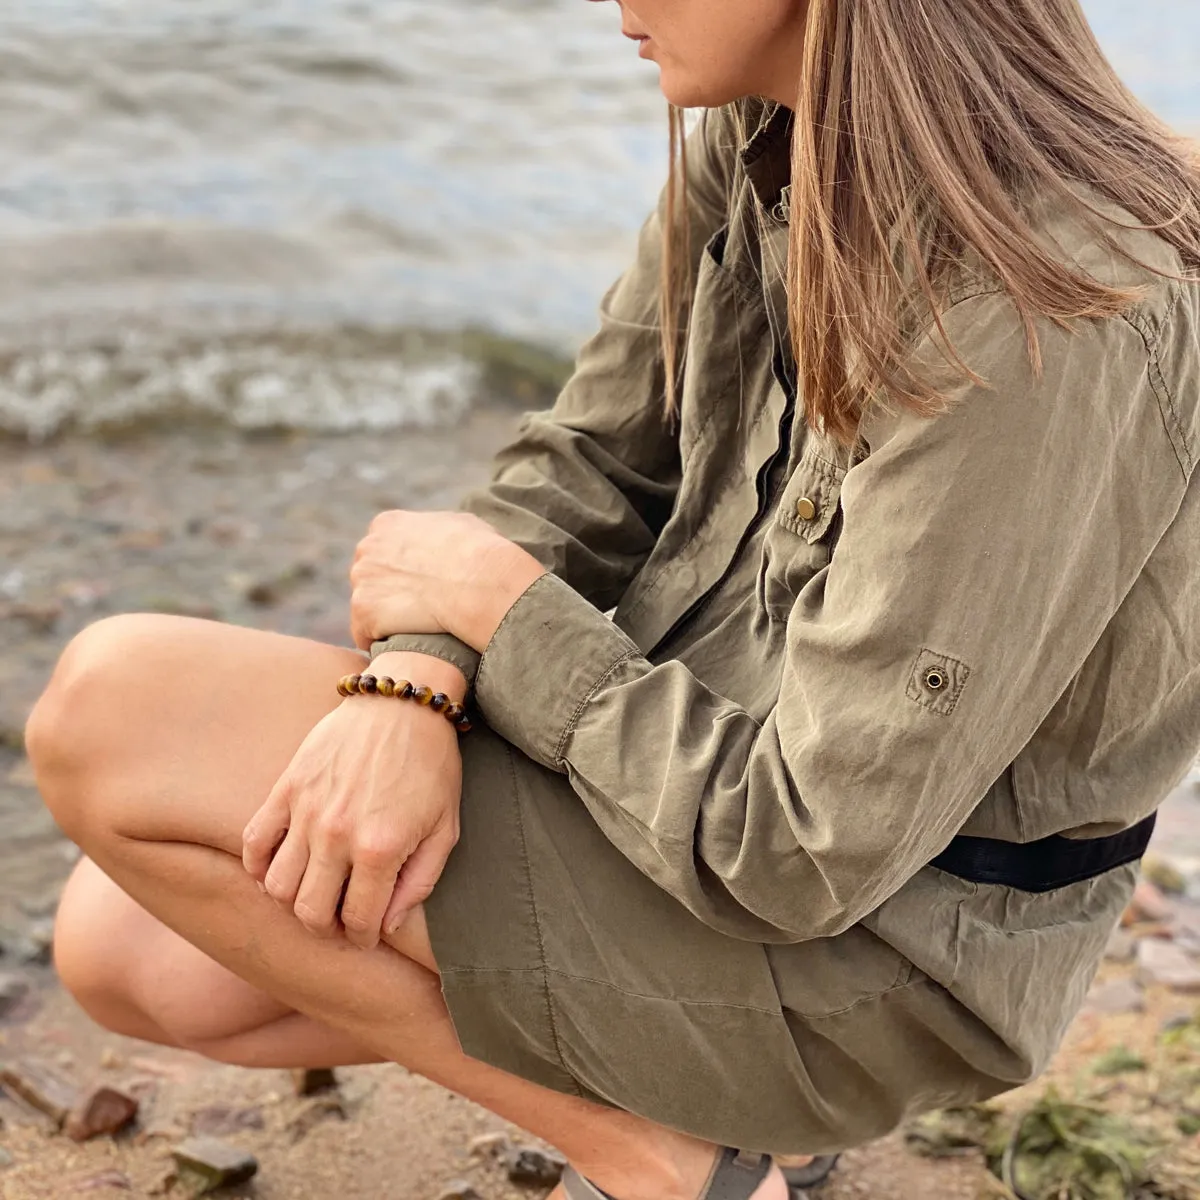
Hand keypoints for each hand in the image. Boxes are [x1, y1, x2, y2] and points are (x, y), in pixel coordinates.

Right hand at [241, 653, 464, 948]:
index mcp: (380, 848)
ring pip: (277, 886)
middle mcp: (337, 834)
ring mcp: (306, 810)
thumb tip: (389, 925)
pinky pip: (254, 841)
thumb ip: (420, 882)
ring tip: (313, 892)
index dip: (361, 937)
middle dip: (325, 927)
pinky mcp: (287, 787)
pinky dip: (258, 865)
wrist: (403, 704)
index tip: (364, 933)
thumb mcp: (445, 828)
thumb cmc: (431, 766)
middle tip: (338, 918)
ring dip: (292, 900)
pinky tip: (278, 868)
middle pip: (309, 912)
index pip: (356, 921)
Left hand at [350, 510, 545, 652]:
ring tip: (415, 631)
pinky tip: (405, 645)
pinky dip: (381, 642)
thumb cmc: (481, 554)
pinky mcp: (363, 613)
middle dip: (389, 594)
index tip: (420, 587)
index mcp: (388, 524)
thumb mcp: (463, 524)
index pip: (381, 551)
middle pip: (369, 578)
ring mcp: (361, 581)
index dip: (401, 572)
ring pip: (366, 608)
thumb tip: (449, 535)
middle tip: (418, 611)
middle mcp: (367, 548)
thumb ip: (441, 528)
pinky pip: (365, 635)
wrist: (480, 584)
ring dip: (385, 620)